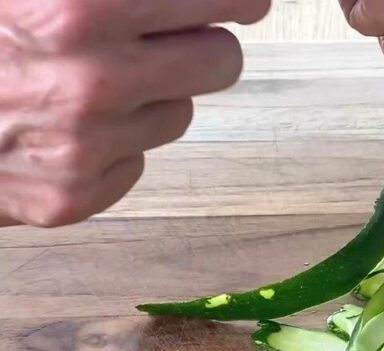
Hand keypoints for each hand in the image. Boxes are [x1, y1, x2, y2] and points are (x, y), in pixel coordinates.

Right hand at [0, 0, 271, 226]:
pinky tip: (58, 122)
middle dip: (199, 40)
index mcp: (78, 4)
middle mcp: (92, 79)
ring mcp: (85, 148)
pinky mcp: (75, 197)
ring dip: (152, 92)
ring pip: (181, 112)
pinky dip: (114, 141)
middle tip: (161, 32)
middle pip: (223, 59)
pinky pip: (138, 160)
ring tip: (82, 77)